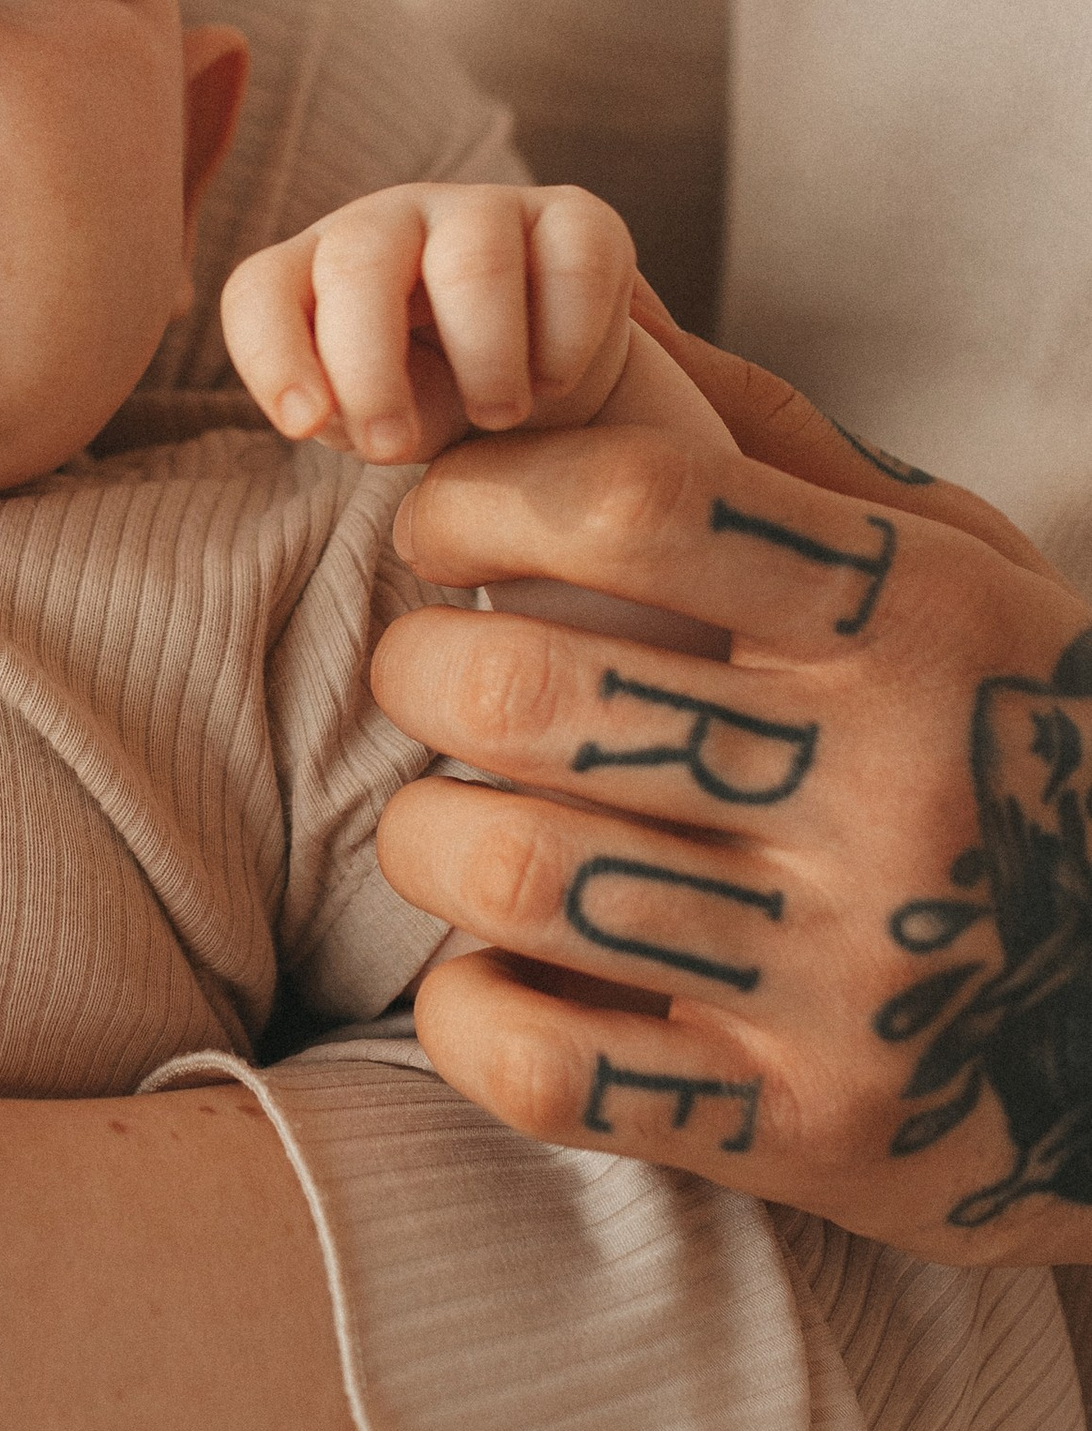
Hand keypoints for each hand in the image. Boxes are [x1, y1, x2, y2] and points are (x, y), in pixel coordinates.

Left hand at [223, 181, 634, 463]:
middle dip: (368, 369)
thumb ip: (353, 418)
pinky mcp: (572, 217)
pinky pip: (571, 265)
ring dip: (484, 361)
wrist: (547, 385)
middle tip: (397, 446)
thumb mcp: (385, 423)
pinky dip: (565, 344)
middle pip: (355, 264)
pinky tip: (554, 378)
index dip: (272, 355)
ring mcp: (481, 209)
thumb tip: (343, 417)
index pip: (262, 290)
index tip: (305, 427)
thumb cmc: (439, 400)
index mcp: (317, 272)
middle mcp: (390, 222)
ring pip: (471, 264)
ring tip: (497, 414)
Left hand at [372, 320, 1091, 1260]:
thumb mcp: (959, 570)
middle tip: (429, 670)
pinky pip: (534, 1062)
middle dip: (418, 663)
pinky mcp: (807, 1131)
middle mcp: (897, 789)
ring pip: (501, 870)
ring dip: (423, 834)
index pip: (630, 502)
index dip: (478, 494)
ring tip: (449, 817)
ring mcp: (854, 974)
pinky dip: (463, 1008)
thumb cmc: (1013, 739)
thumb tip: (596, 299)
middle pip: (522, 686)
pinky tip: (493, 968)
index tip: (443, 521)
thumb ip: (772, 444)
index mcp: (927, 621)